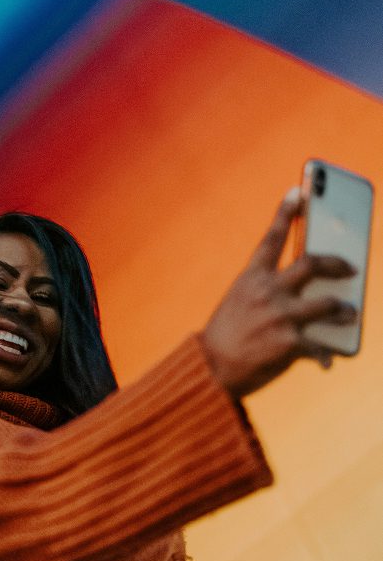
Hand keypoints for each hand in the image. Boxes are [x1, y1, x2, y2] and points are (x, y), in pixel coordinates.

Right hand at [199, 191, 356, 399]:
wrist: (211, 368)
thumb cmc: (225, 337)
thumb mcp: (238, 304)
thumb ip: (264, 293)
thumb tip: (301, 295)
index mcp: (251, 278)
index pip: (271, 238)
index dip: (285, 213)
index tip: (298, 192)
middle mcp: (267, 291)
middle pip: (311, 264)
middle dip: (336, 263)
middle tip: (350, 267)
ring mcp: (281, 316)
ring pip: (327, 304)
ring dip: (343, 310)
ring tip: (349, 312)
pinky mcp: (290, 342)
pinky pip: (319, 345)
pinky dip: (324, 355)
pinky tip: (326, 362)